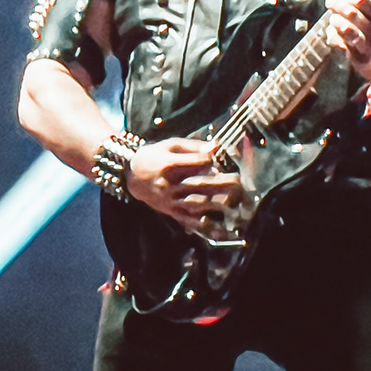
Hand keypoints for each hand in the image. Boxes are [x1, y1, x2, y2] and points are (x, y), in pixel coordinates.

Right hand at [127, 137, 243, 232]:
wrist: (132, 175)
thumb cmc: (153, 156)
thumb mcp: (170, 145)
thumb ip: (193, 146)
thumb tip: (215, 147)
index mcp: (171, 165)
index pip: (198, 163)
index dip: (213, 160)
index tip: (224, 157)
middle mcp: (171, 184)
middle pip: (201, 184)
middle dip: (222, 183)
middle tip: (238, 181)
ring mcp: (172, 200)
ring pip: (197, 203)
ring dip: (217, 202)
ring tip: (234, 200)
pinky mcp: (171, 211)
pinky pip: (188, 220)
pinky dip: (202, 224)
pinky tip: (216, 225)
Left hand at [325, 0, 370, 86]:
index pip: (364, 2)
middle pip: (353, 14)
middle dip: (338, 6)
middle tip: (331, 3)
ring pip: (347, 31)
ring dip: (335, 22)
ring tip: (332, 20)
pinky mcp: (363, 62)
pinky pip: (344, 46)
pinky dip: (335, 37)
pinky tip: (332, 33)